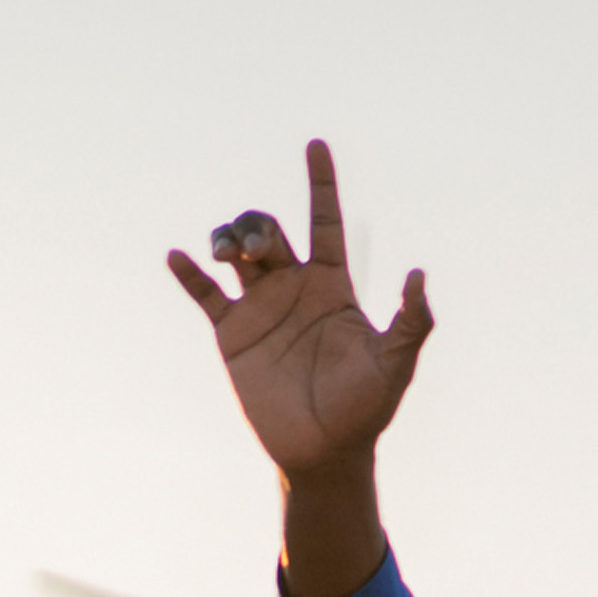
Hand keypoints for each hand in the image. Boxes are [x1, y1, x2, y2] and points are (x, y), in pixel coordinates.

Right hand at [167, 139, 433, 485]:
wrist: (324, 450)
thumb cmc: (366, 409)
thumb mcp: (394, 364)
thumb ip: (410, 322)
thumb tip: (419, 275)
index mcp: (333, 286)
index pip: (325, 223)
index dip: (321, 185)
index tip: (316, 146)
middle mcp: (294, 287)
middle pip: (271, 231)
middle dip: (259, 226)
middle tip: (257, 247)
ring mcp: (260, 307)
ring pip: (236, 252)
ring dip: (228, 239)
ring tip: (228, 253)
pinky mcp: (232, 333)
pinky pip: (205, 294)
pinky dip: (189, 274)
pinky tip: (178, 258)